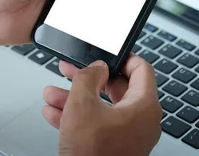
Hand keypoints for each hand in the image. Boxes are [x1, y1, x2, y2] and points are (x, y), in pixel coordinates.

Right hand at [43, 56, 161, 155]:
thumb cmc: (93, 155)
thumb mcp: (82, 105)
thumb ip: (88, 77)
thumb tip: (96, 67)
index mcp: (144, 106)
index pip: (141, 69)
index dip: (121, 57)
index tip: (106, 53)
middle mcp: (141, 121)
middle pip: (116, 88)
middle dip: (87, 79)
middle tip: (73, 70)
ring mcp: (129, 136)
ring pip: (102, 107)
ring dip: (74, 98)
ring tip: (53, 93)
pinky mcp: (115, 148)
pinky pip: (97, 125)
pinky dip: (77, 117)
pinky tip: (55, 113)